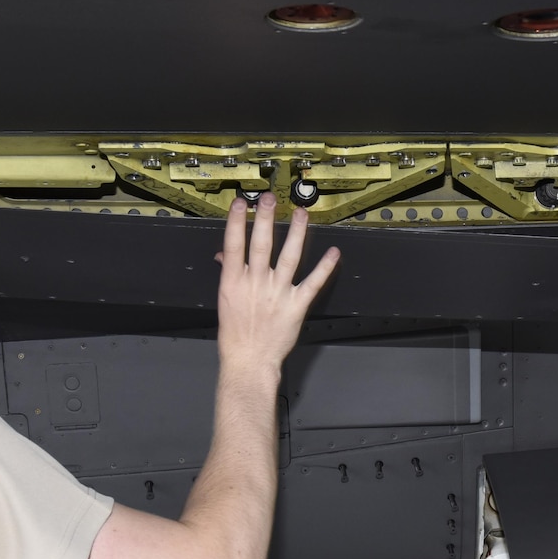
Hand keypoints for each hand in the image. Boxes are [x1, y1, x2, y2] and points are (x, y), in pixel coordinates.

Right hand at [215, 194, 340, 375]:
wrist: (249, 360)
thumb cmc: (236, 332)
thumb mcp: (226, 300)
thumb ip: (229, 273)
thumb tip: (225, 254)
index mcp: (234, 282)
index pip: (234, 245)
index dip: (238, 222)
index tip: (242, 203)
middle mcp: (256, 284)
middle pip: (261, 245)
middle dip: (265, 219)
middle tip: (270, 198)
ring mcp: (277, 294)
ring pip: (289, 258)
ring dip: (296, 234)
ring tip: (300, 214)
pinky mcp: (296, 306)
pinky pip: (313, 283)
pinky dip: (324, 268)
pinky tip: (332, 253)